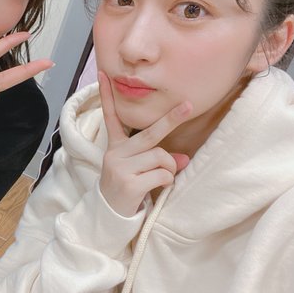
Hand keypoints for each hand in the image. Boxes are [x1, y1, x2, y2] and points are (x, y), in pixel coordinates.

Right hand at [98, 71, 190, 216]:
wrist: (107, 217)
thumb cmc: (125, 190)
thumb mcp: (138, 172)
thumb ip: (158, 160)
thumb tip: (184, 158)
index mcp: (115, 147)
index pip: (111, 117)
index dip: (107, 96)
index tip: (105, 74)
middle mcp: (116, 154)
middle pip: (150, 133)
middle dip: (171, 119)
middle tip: (188, 106)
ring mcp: (121, 168)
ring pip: (162, 157)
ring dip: (169, 169)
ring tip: (158, 179)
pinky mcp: (129, 183)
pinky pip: (163, 175)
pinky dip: (166, 182)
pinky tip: (154, 189)